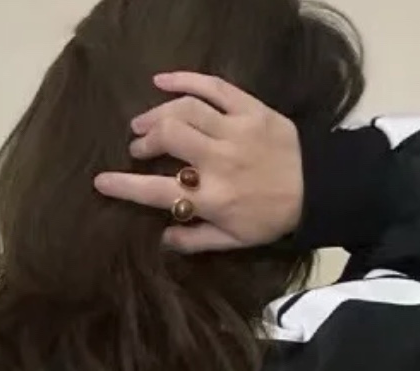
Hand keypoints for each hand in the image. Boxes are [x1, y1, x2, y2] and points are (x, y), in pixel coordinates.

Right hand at [94, 73, 303, 253]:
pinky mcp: (251, 109)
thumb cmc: (271, 219)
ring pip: (185, 110)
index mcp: (211, 198)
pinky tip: (162, 81)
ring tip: (145, 122)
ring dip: (158, 113)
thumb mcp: (234, 241)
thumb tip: (164, 237)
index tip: (101, 181)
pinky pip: (214, 87)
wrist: (318, 189)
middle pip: (169, 137)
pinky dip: (185, 80)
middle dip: (145, 140)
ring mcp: (235, 130)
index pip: (157, 191)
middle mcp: (218, 161)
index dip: (125, 186)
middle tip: (138, 148)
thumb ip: (196, 240)